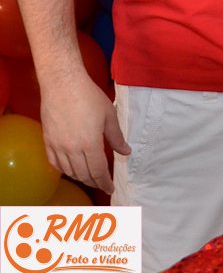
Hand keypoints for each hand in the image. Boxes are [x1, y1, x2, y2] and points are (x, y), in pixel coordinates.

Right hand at [40, 71, 130, 194]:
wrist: (63, 84)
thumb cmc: (89, 96)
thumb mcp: (108, 115)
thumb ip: (116, 137)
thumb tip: (126, 152)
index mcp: (90, 143)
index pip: (98, 171)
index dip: (105, 182)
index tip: (110, 188)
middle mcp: (73, 149)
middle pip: (83, 175)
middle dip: (94, 182)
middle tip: (101, 183)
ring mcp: (58, 146)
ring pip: (69, 171)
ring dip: (80, 177)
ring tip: (88, 176)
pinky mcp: (47, 141)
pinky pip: (54, 163)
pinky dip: (63, 170)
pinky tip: (70, 169)